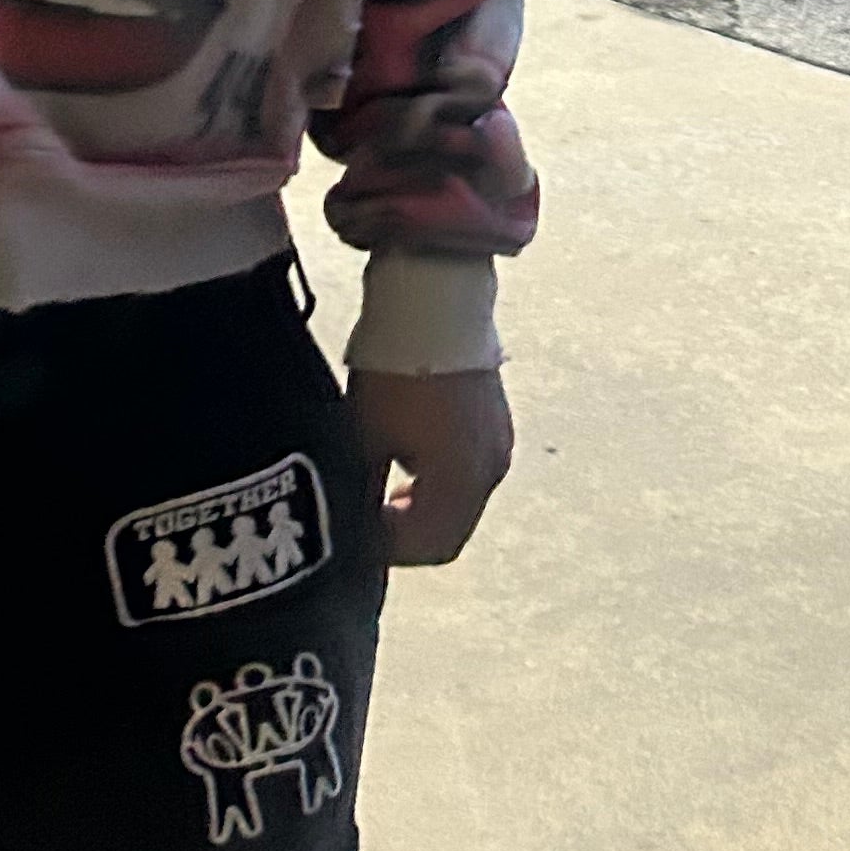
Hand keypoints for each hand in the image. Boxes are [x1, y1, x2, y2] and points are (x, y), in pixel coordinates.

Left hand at [346, 365, 512, 567]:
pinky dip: (437, 482)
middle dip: (406, 536)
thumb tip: (350, 528)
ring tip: (379, 495)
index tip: (353, 539)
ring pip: (459, 502)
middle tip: (364, 525)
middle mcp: (492, 468)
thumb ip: (363, 494)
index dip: (388, 551)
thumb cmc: (396, 371)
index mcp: (465, 480)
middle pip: (449, 530)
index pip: (431, 546)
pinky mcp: (495, 420)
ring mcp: (499, 442)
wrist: (433, 298)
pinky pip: (468, 471)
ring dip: (422, 509)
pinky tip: (405, 463)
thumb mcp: (366, 437)